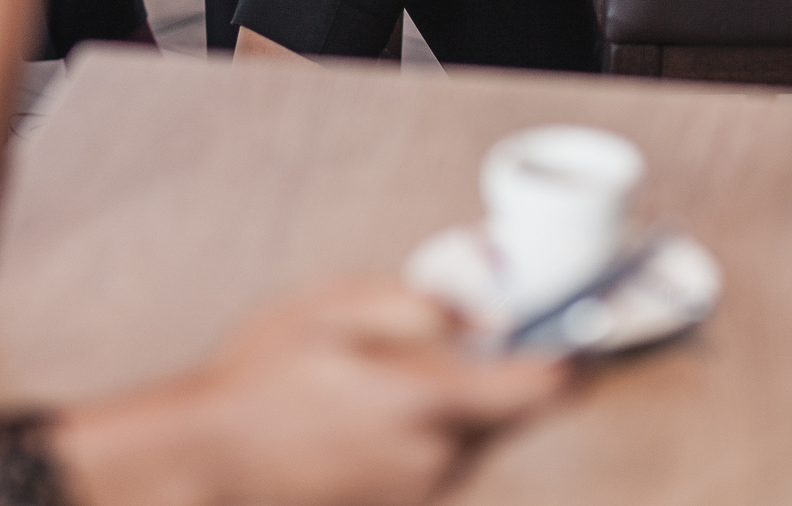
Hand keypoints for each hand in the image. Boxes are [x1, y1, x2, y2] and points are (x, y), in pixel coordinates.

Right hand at [58, 279, 564, 505]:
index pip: (538, 388)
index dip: (571, 359)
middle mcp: (434, 460)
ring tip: (380, 382)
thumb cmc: (259, 383)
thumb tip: (479, 314)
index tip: (584, 335)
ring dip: (456, 409)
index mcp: (425, 400)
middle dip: (496, 377)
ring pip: (471, 441)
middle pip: (507, 416)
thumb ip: (416, 305)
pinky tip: (365, 417)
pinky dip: (423, 438)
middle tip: (448, 342)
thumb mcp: (331, 308)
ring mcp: (416, 495)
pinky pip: (435, 467)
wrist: (206, 466)